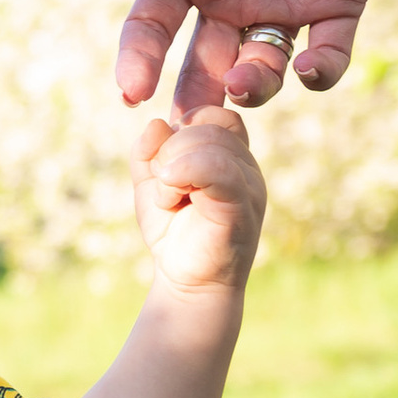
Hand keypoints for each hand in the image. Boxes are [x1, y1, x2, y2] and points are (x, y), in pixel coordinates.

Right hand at [64, 0, 397, 115]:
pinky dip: (320, 73)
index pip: (152, 25)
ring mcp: (286, 0)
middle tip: (190, 120)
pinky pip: (329, 54)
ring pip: (264, 68)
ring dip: (253, 86)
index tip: (131, 90)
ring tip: (246, 82)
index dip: (139, 59)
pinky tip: (307, 69)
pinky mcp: (341, 1)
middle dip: (196, 95)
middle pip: (204, 63)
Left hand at [131, 104, 264, 298]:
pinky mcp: (243, 206)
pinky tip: (170, 195)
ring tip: (167, 198)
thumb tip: (157, 123)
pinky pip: (219, 169)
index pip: (215, 115)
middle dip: (170, 149)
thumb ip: (148, 152)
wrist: (186, 282)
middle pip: (208, 126)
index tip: (165, 158)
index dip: (184, 125)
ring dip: (173, 165)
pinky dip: (185, 173)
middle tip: (162, 184)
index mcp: (229, 155)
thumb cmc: (173, 232)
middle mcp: (246, 166)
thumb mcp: (151, 184)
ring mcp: (249, 185)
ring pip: (211, 143)